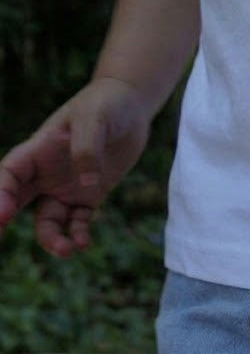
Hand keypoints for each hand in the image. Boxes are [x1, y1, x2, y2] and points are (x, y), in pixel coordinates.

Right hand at [0, 78, 150, 257]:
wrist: (131, 106)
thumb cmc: (107, 103)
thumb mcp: (95, 118)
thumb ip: (87, 148)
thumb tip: (87, 185)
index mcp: (39, 149)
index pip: (9, 174)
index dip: (0, 195)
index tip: (4, 215)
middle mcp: (46, 172)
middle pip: (15, 201)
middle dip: (2, 222)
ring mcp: (66, 185)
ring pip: (47, 220)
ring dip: (52, 239)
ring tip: (68, 250)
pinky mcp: (90, 195)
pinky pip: (76, 221)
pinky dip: (77, 234)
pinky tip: (83, 242)